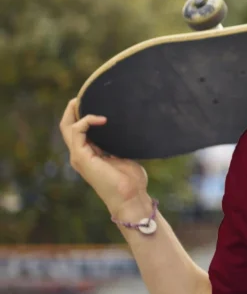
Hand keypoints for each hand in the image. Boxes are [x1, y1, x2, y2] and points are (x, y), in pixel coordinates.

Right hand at [60, 99, 149, 217]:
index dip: (81, 115)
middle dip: (72, 110)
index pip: (78, 131)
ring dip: (74, 111)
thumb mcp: (124, 156)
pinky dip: (86, 121)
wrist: (130, 197)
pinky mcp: (82, 157)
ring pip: (67, 128)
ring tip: (84, 100)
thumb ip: (119, 144)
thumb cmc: (131, 181)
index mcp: (89, 155)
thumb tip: (126, 129)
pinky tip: (101, 119)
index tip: (93, 102)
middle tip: (81, 96)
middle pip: (67, 127)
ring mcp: (79, 156)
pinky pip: (77, 132)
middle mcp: (81, 155)